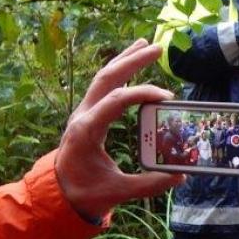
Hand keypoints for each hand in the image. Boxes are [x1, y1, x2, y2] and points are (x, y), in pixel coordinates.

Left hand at [55, 40, 183, 220]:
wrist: (57, 193)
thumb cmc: (85, 192)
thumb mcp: (117, 191)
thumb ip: (149, 184)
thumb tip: (180, 176)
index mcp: (86, 130)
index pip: (115, 101)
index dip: (142, 94)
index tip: (167, 97)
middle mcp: (82, 115)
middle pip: (107, 78)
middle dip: (132, 61)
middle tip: (157, 48)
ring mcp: (83, 112)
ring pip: (103, 77)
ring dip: (124, 60)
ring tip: (145, 44)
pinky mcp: (88, 114)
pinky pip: (103, 86)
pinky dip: (119, 72)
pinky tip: (131, 64)